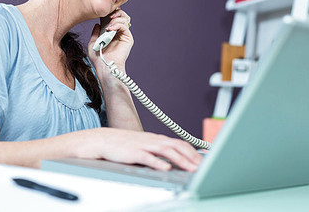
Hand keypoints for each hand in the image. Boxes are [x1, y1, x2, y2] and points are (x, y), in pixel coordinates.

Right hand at [76, 128, 202, 171]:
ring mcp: (144, 145)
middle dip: (191, 157)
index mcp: (157, 139)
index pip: (180, 143)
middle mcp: (153, 140)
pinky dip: (158, 163)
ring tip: (190, 168)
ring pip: (166, 151)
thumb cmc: (125, 145)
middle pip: (177, 146)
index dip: (193, 152)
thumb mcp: (145, 146)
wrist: (104, 140)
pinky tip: (165, 168)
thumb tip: (173, 161)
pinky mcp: (133, 153)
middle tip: (202, 167)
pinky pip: (148, 157)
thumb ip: (159, 152)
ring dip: (180, 160)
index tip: (205, 159)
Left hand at [88, 8, 132, 70]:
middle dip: (115, 12)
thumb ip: (95, 33)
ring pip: (124, 19)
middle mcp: (119, 33)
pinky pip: (125, 26)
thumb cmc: (99, 58)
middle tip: (108, 15)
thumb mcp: (93, 43)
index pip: (114, 18)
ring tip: (108, 23)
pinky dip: (117, 24)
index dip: (110, 13)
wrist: (105, 67)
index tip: (103, 12)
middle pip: (122, 15)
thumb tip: (97, 24)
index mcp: (112, 33)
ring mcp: (124, 35)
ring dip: (116, 18)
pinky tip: (110, 28)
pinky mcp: (128, 39)